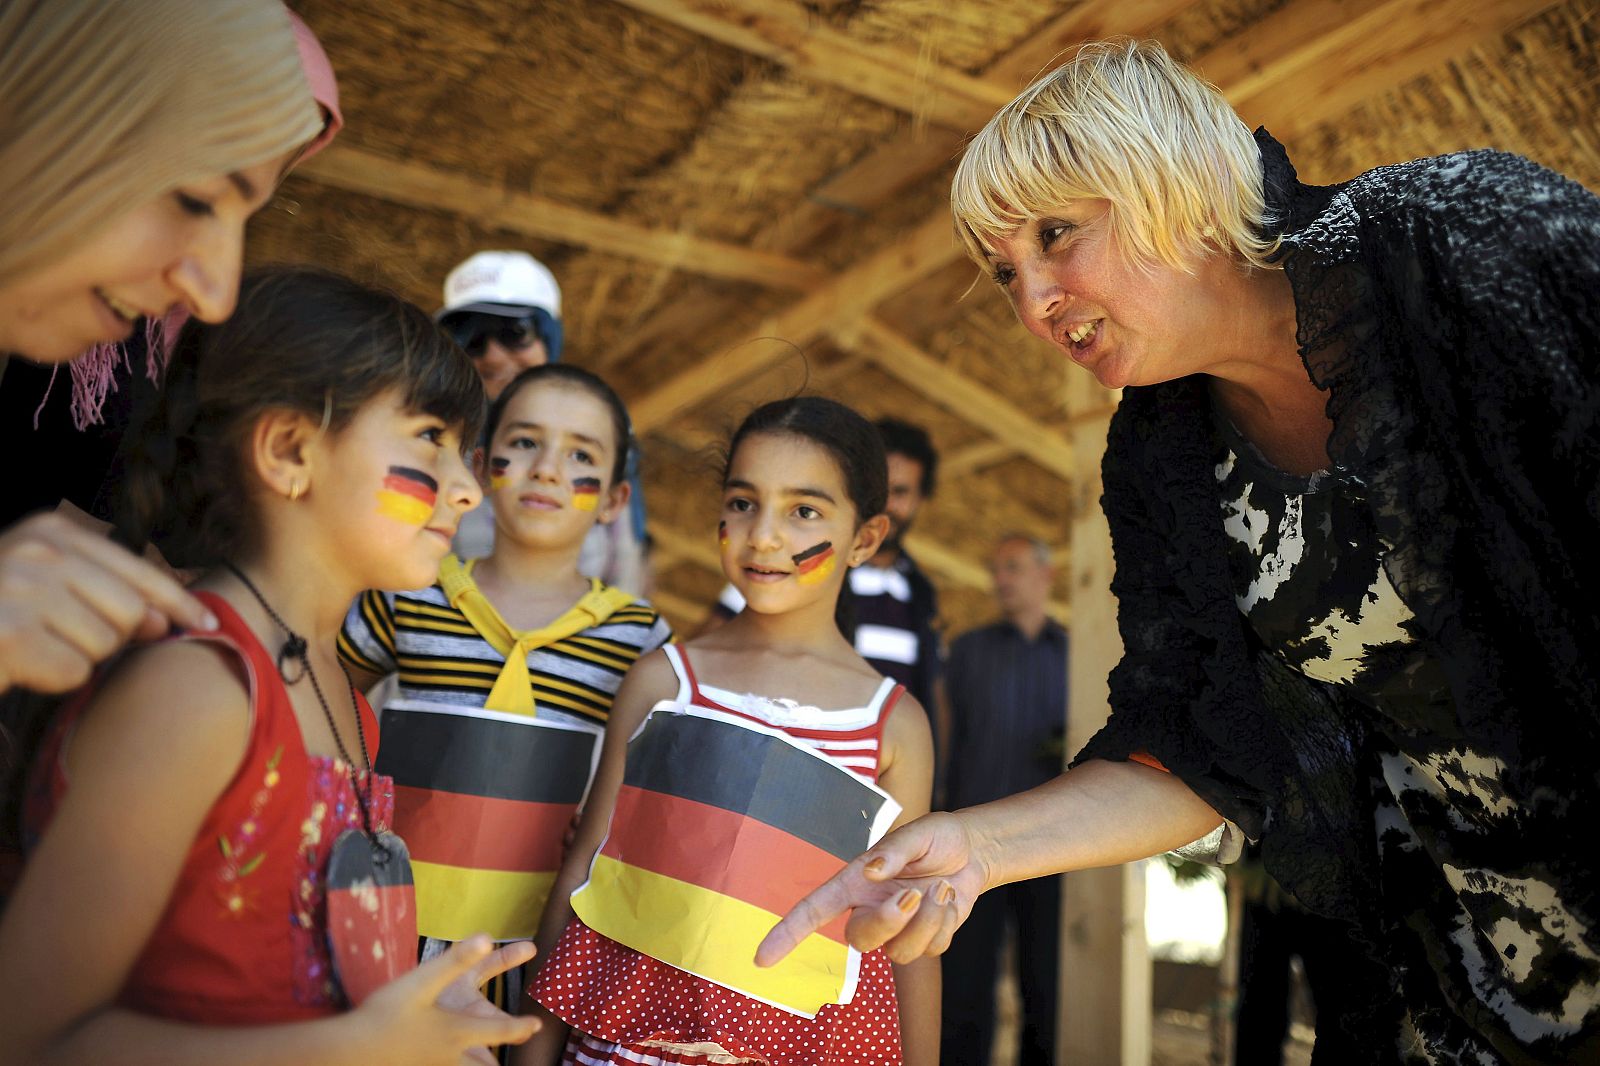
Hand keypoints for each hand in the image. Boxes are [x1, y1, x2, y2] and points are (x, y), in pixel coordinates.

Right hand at [0, 513, 215, 693]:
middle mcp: (36, 549)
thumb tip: (167, 620)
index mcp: (50, 529)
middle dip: (108, 638)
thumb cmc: (1, 620)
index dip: (177, 601)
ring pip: (104, 644)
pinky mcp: (10, 633)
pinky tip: (22, 667)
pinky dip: (52, 680)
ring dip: (74, 659)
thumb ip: (109, 595)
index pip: (137, 569)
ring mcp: (20, 587)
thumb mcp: (50, 590)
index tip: (207, 622)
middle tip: (58, 638)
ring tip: (34, 648)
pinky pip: (75, 671)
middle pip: (129, 612)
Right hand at [356, 935, 539, 1065]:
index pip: (501, 1031)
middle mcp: (451, 1055)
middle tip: (510, 1048)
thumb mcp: (422, 981)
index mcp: (458, 1032)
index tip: (536, 1025)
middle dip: (496, 1057)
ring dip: (477, 1061)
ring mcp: (434, 1065)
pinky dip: (456, 1060)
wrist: (348, 1051)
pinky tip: (444, 1053)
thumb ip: (456, 960)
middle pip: (484, 1064)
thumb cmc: (384, 1014)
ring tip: (483, 1057)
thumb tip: (487, 937)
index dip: (520, 1028)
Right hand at [755, 811, 988, 965]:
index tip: (762, 959)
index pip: (812, 911)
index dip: (786, 934)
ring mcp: (896, 930)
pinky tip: (949, 899)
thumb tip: (870, 869)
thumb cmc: (936, 837)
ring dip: (926, 921)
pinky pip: (931, 950)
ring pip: (899, 952)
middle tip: (912, 894)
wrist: (972, 851)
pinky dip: (945, 922)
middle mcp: (869, 909)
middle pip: (859, 939)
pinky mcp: (924, 942)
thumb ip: (894, 849)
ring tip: (942, 888)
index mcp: (853, 882)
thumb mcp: (918, 832)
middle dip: (885, 922)